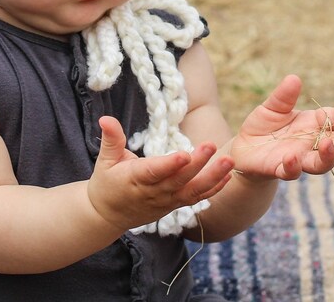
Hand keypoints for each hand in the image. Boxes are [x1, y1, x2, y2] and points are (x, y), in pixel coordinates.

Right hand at [87, 116, 233, 231]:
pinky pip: (197, 198)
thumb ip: (111, 139)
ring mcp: (166, 201)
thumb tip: (105, 118)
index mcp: (134, 179)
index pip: (154, 172)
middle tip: (211, 145)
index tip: (185, 154)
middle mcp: (154, 192)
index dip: (170, 165)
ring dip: (212, 177)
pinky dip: (213, 189)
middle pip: (179, 180)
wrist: (108, 216)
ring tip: (228, 161)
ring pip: (192, 191)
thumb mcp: (104, 160)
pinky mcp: (175, 205)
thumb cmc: (106, 183)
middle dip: (197, 164)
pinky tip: (228, 176)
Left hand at [231, 75, 333, 181]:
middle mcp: (311, 144)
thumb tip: (294, 78)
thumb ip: (284, 96)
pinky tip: (291, 157)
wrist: (245, 148)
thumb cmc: (265, 125)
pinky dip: (293, 166)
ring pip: (320, 164)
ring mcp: (298, 158)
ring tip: (327, 143)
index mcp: (313, 124)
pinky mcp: (280, 170)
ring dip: (327, 155)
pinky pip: (290, 172)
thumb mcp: (273, 106)